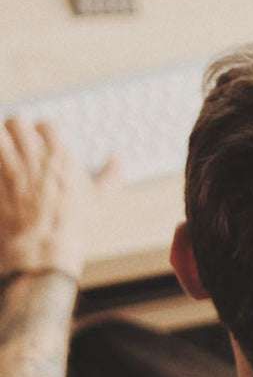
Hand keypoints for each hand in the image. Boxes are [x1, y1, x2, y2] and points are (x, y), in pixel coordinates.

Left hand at [0, 117, 118, 280]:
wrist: (42, 253)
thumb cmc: (72, 228)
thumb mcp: (101, 200)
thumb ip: (111, 174)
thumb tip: (117, 158)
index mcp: (60, 157)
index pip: (46, 124)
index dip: (44, 129)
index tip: (44, 137)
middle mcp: (33, 159)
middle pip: (16, 123)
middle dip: (17, 126)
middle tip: (18, 135)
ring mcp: (9, 172)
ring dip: (0, 139)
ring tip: (3, 146)